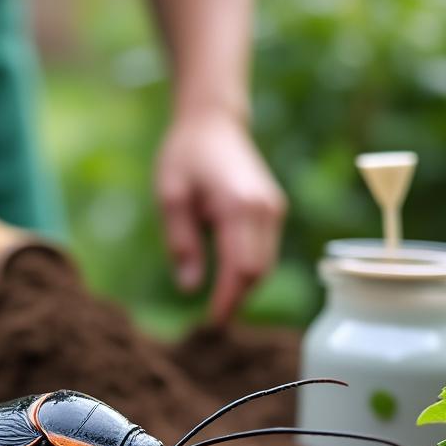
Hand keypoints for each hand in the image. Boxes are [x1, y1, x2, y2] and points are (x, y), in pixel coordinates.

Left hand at [155, 112, 286, 324]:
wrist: (213, 121)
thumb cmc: (185, 156)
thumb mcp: (171, 199)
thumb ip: (182, 244)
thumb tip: (190, 288)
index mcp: (238, 206)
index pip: (241, 269)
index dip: (228, 300)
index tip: (212, 323)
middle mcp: (265, 209)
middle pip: (258, 272)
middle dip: (238, 299)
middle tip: (213, 322)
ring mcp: (274, 208)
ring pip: (266, 264)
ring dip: (245, 288)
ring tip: (220, 306)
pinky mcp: (274, 208)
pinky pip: (266, 250)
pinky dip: (250, 270)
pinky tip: (229, 281)